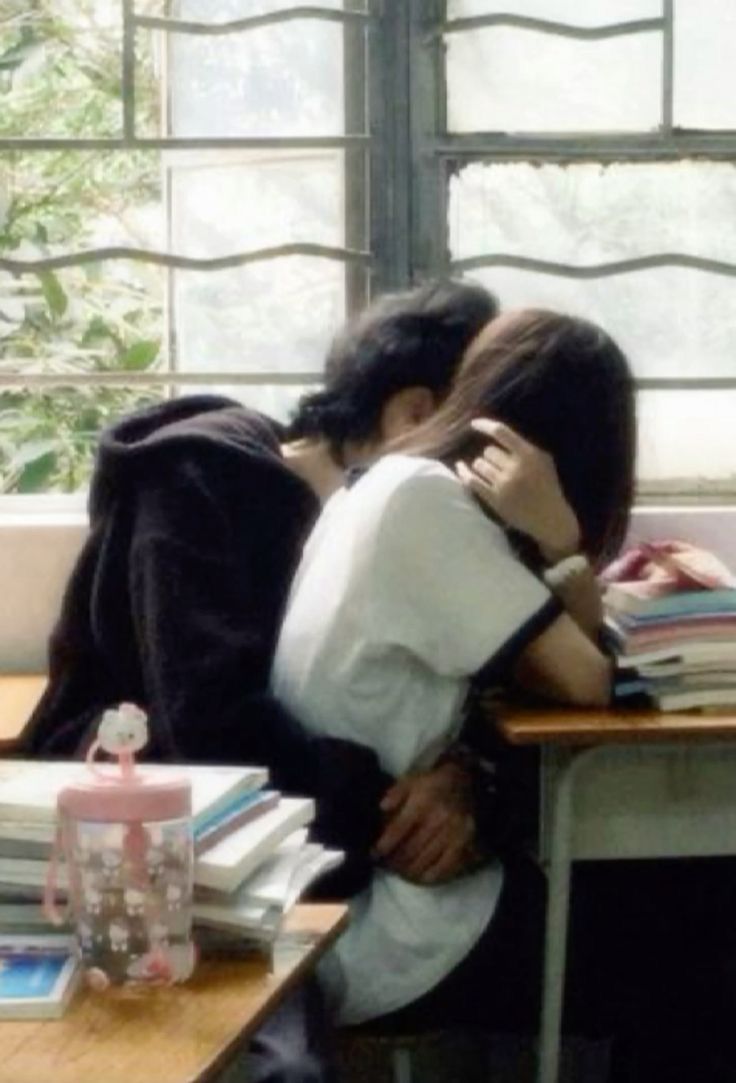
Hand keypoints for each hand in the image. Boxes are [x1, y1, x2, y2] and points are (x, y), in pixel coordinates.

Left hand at [372, 762, 478, 884]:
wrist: (466, 782)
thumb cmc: (433, 784)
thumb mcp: (411, 781)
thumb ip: (395, 794)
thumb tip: (382, 808)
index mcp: (423, 802)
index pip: (398, 830)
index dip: (384, 846)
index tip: (374, 854)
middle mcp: (438, 818)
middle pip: (411, 849)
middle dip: (395, 861)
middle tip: (387, 866)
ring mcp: (453, 833)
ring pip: (426, 861)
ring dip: (410, 871)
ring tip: (400, 873)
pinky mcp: (464, 843)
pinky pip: (446, 867)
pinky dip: (431, 876)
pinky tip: (421, 877)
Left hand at [456, 418, 580, 562]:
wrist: (550, 518)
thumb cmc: (547, 487)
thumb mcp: (543, 461)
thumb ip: (524, 447)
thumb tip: (497, 433)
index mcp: (529, 455)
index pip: (501, 432)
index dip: (484, 425)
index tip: (473, 424)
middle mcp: (515, 468)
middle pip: (488, 451)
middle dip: (491, 456)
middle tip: (500, 465)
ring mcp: (503, 485)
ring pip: (479, 464)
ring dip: (481, 466)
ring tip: (492, 474)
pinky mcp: (494, 500)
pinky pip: (471, 481)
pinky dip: (463, 473)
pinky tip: (460, 467)